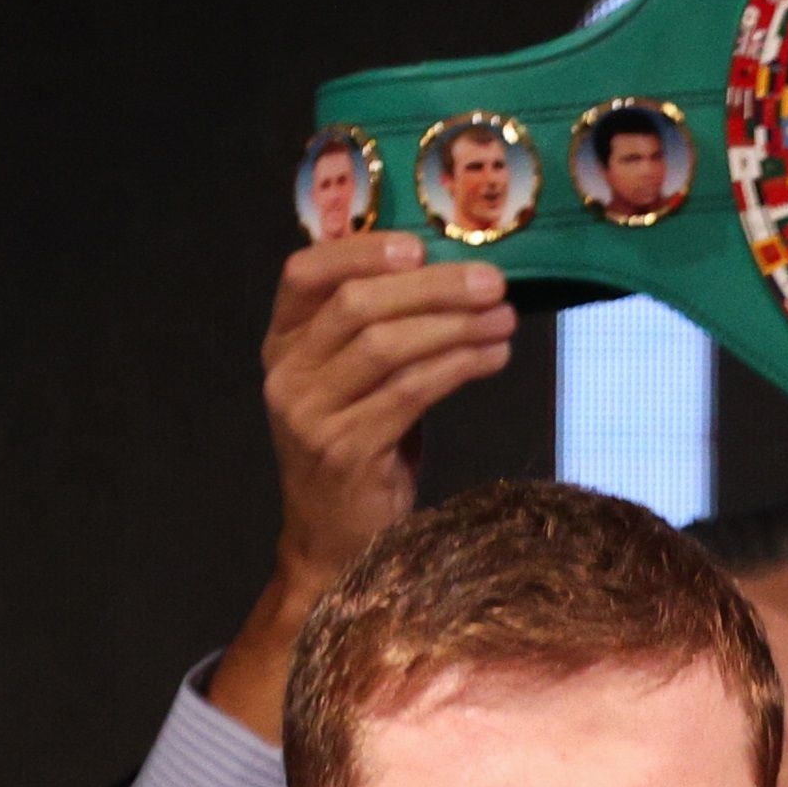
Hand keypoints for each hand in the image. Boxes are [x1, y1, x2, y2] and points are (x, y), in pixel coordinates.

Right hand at [259, 232, 515, 583]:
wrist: (337, 541)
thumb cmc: (362, 450)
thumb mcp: (357, 382)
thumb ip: (378, 329)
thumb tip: (454, 274)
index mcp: (283, 344)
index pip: (304, 274)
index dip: (361, 250)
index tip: (420, 244)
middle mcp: (286, 374)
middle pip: (356, 305)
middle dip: (433, 287)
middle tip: (492, 282)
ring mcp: (310, 414)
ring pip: (385, 345)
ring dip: (455, 325)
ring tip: (504, 319)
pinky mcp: (346, 450)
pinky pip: (410, 391)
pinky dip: (458, 367)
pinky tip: (493, 357)